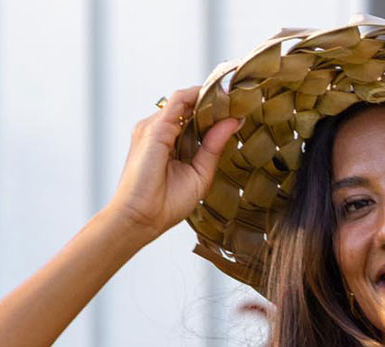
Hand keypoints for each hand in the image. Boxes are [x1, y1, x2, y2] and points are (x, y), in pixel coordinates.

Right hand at [104, 86, 241, 241]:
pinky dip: (199, 96)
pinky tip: (220, 96)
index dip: (215, 111)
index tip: (240, 106)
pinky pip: (179, 102)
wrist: (141, 218)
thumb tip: (234, 122)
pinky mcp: (155, 128)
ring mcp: (155, 127)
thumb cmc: (166, 204)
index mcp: (170, 143)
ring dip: (210, 94)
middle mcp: (160, 131)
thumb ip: (214, 147)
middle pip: (190, 106)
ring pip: (185, 100)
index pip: (193, 118)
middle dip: (215, 98)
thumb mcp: (200, 173)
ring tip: (236, 90)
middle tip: (243, 92)